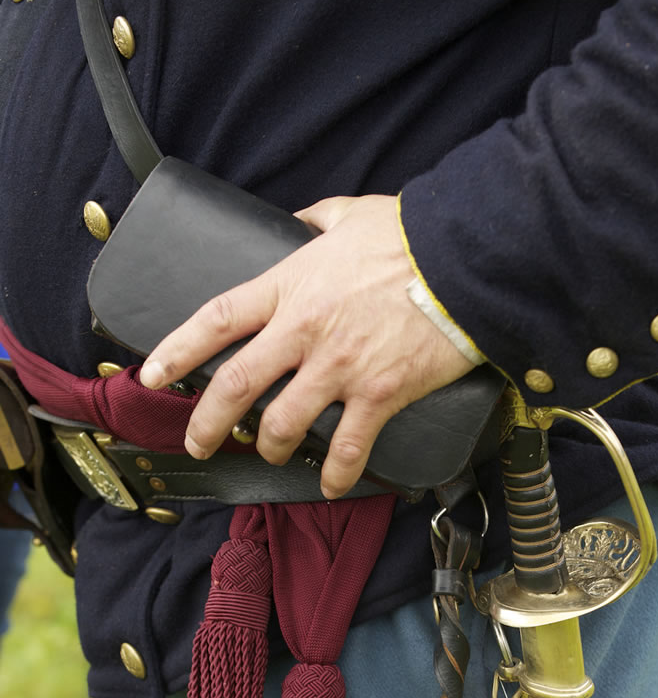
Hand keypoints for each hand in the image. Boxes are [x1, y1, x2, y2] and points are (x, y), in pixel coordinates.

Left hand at [139, 194, 473, 497]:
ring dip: (268, 446)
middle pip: (236, 383)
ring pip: (282, 422)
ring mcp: (340, 366)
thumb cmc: (411, 234)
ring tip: (268, 452)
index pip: (217, 319)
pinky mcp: (379, 392)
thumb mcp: (353, 212)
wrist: (465, 259)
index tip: (153, 374)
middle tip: (197, 442)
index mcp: (290, 284)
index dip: (177, 350)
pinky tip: (330, 485)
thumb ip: (318, 219)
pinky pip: (349, 446)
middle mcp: (304, 329)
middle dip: (207, 420)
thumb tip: (302, 221)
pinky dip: (336, 473)